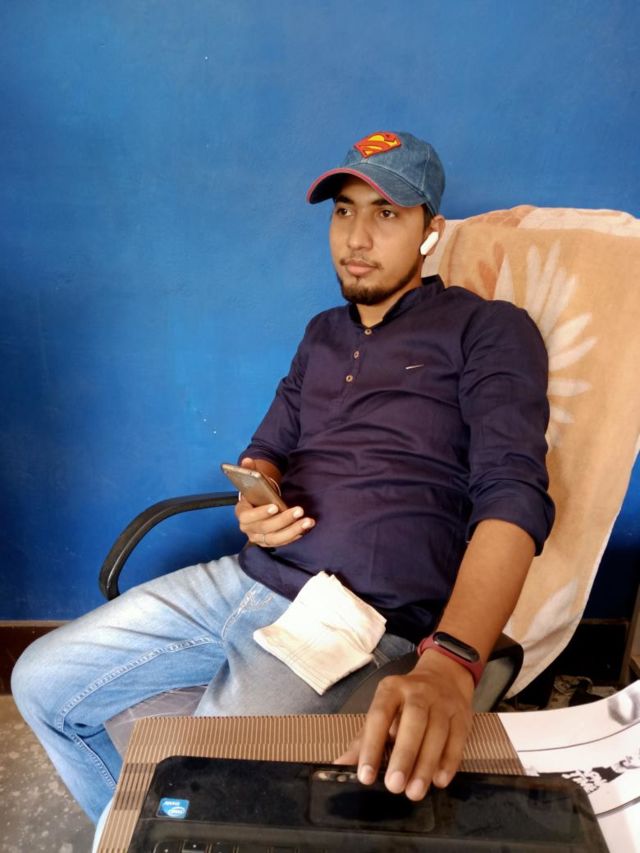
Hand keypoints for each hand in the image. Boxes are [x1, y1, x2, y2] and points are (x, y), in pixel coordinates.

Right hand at [234, 457, 314, 547]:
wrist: (258, 504)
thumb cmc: (256, 492)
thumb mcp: (252, 479)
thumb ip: (249, 469)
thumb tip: (247, 461)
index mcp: (242, 513)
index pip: (248, 516)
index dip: (261, 513)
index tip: (275, 506)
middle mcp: (249, 528)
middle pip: (265, 528)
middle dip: (283, 520)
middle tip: (299, 510)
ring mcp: (259, 537)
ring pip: (275, 538)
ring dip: (293, 531)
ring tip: (308, 521)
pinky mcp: (270, 541)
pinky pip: (283, 542)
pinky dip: (295, 536)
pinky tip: (306, 528)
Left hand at [335, 650, 473, 800]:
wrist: (444, 676)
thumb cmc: (406, 701)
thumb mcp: (383, 710)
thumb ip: (364, 738)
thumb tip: (339, 766)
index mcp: (391, 689)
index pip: (379, 715)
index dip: (371, 745)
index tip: (366, 776)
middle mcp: (418, 692)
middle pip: (413, 721)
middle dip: (404, 755)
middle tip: (394, 786)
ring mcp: (442, 702)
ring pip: (437, 732)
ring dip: (426, 764)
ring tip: (414, 792)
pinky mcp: (462, 715)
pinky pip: (457, 739)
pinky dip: (449, 761)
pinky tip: (439, 780)